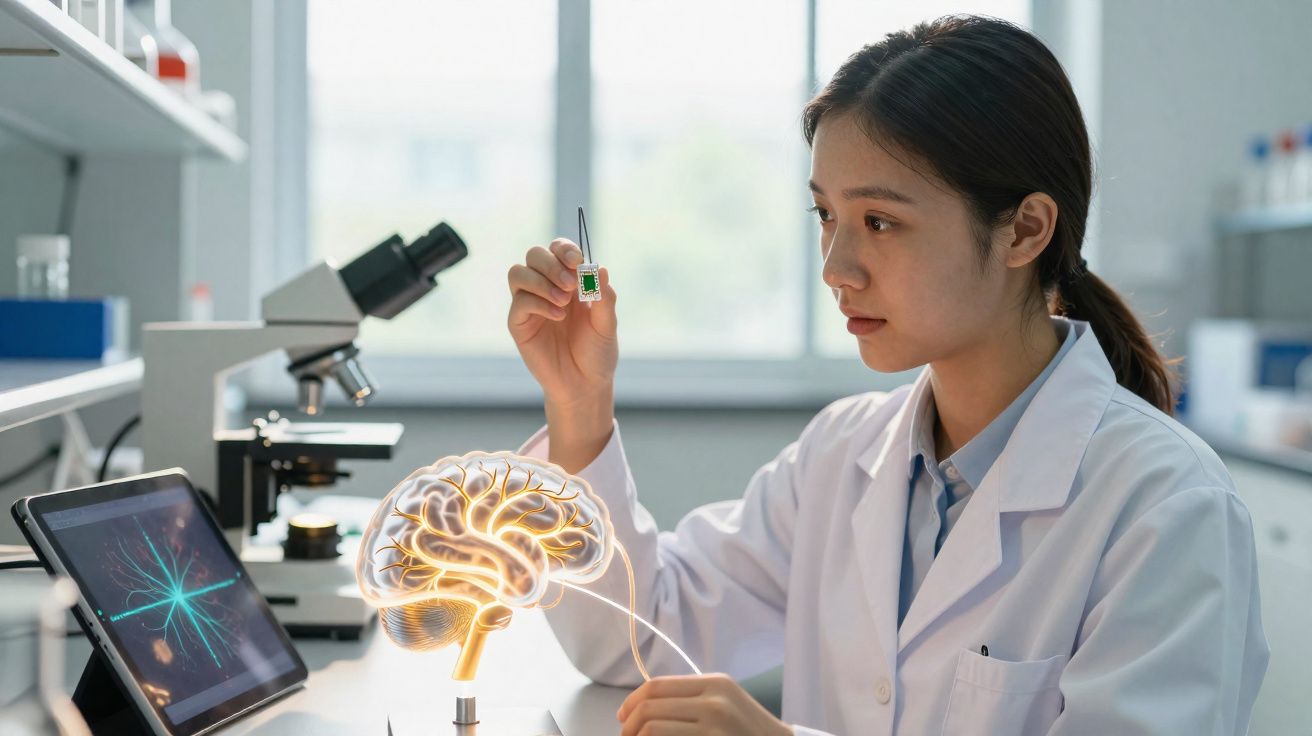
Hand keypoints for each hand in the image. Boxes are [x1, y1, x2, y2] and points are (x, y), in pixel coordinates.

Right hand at [506, 238, 618, 407]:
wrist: (585, 384)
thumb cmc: (597, 352)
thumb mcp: (607, 323)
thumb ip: (604, 297)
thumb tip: (599, 268)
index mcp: (569, 282)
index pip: (558, 250)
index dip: (565, 250)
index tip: (578, 263)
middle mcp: (546, 288)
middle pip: (534, 255)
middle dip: (552, 264)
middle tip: (571, 285)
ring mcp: (530, 305)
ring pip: (518, 272)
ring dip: (541, 281)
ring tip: (564, 302)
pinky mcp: (519, 324)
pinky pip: (519, 302)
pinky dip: (539, 303)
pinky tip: (558, 316)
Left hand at [617, 674, 793, 735]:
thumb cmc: (749, 729)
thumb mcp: (724, 700)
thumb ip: (690, 697)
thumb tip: (642, 705)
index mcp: (714, 683)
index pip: (656, 686)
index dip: (631, 702)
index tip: (622, 717)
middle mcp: (713, 701)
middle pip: (649, 708)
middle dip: (628, 726)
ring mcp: (714, 727)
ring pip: (652, 729)